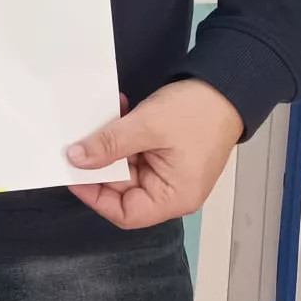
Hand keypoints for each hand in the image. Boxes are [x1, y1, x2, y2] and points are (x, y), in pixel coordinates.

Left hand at [66, 79, 243, 229]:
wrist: (228, 86)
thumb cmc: (194, 113)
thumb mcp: (147, 126)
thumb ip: (109, 145)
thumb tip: (75, 160)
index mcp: (172, 198)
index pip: (125, 213)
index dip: (95, 196)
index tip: (72, 172)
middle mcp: (170, 191)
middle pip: (122, 189)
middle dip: (99, 164)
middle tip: (75, 141)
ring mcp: (168, 172)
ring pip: (126, 166)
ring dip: (110, 143)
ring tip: (96, 118)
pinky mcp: (166, 153)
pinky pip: (136, 150)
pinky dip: (124, 133)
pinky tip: (118, 108)